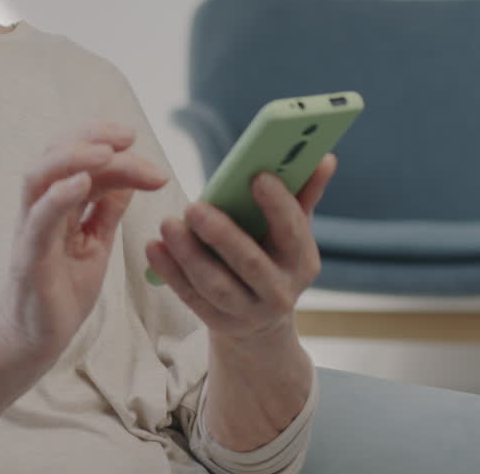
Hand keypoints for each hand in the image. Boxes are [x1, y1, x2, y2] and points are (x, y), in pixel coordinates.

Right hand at [0, 123, 167, 362]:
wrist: (34, 342)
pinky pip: (38, 220)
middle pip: (54, 154)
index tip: (135, 139)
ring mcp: (31, 232)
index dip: (105, 143)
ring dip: (74, 156)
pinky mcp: (29, 259)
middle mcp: (39, 210)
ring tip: (108, 151)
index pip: (78, 160)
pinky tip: (82, 182)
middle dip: (91, 136)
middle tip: (129, 136)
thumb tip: (129, 179)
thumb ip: (107, 212)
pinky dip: (59, 196)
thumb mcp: (95, 245)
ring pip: (39, 176)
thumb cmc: (61, 293)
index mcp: (58, 205)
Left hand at [145, 153, 336, 346]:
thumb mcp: (292, 232)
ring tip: (168, 224)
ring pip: (216, 285)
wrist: (262, 320)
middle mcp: (280, 292)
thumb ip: (304, 193)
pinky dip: (171, 272)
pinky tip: (154, 247)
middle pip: (250, 263)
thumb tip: (325, 157)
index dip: (278, 206)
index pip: (294, 232)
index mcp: (303, 262)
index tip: (257, 177)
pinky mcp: (218, 323)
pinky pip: (191, 297)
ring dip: (189, 255)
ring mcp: (248, 312)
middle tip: (194, 206)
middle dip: (222, 234)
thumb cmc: (275, 258)